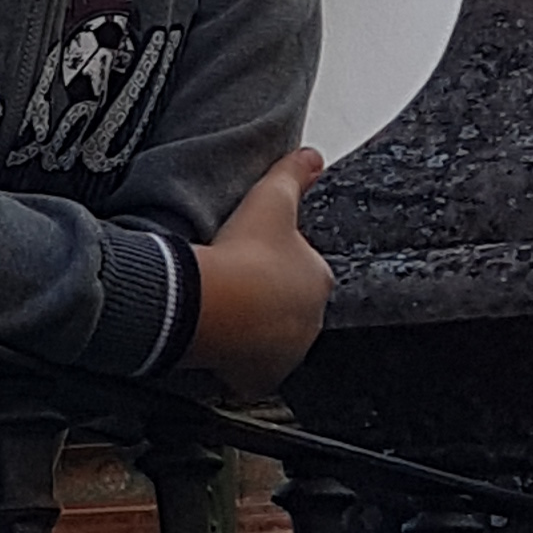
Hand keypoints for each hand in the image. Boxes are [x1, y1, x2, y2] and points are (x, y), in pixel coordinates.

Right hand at [185, 148, 331, 399]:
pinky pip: (251, 371)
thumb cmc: (242, 252)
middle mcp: (311, 320)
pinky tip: (220, 346)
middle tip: (234, 283)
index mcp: (319, 279)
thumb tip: (314, 155)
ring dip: (253, 329)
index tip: (249, 257)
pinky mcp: (260, 377)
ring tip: (223, 311)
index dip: (275, 261)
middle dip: (266, 298)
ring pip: (271, 338)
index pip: (304, 268)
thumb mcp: (271, 199)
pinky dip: (238, 363)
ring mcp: (286, 352)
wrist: (212, 302)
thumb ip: (294, 174)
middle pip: (287, 306)